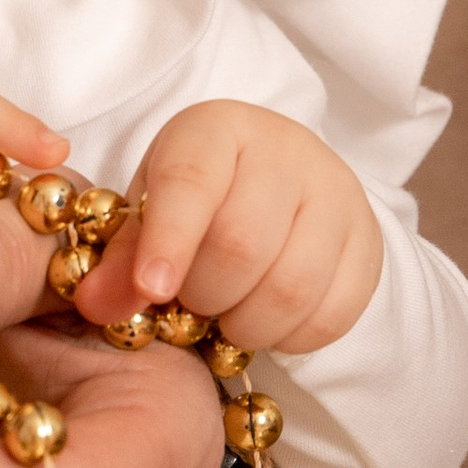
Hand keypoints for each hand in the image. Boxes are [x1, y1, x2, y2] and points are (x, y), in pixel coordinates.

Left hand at [72, 100, 383, 354]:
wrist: (279, 180)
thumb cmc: (198, 198)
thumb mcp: (151, 209)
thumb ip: (122, 259)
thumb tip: (99, 306)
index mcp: (216, 131)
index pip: (192, 183)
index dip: (169, 241)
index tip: (152, 289)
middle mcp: (285, 151)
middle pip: (242, 244)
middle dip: (204, 294)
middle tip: (190, 302)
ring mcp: (336, 194)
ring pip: (291, 286)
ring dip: (247, 324)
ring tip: (226, 317)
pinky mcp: (368, 242)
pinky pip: (332, 313)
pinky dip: (291, 337)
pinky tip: (267, 322)